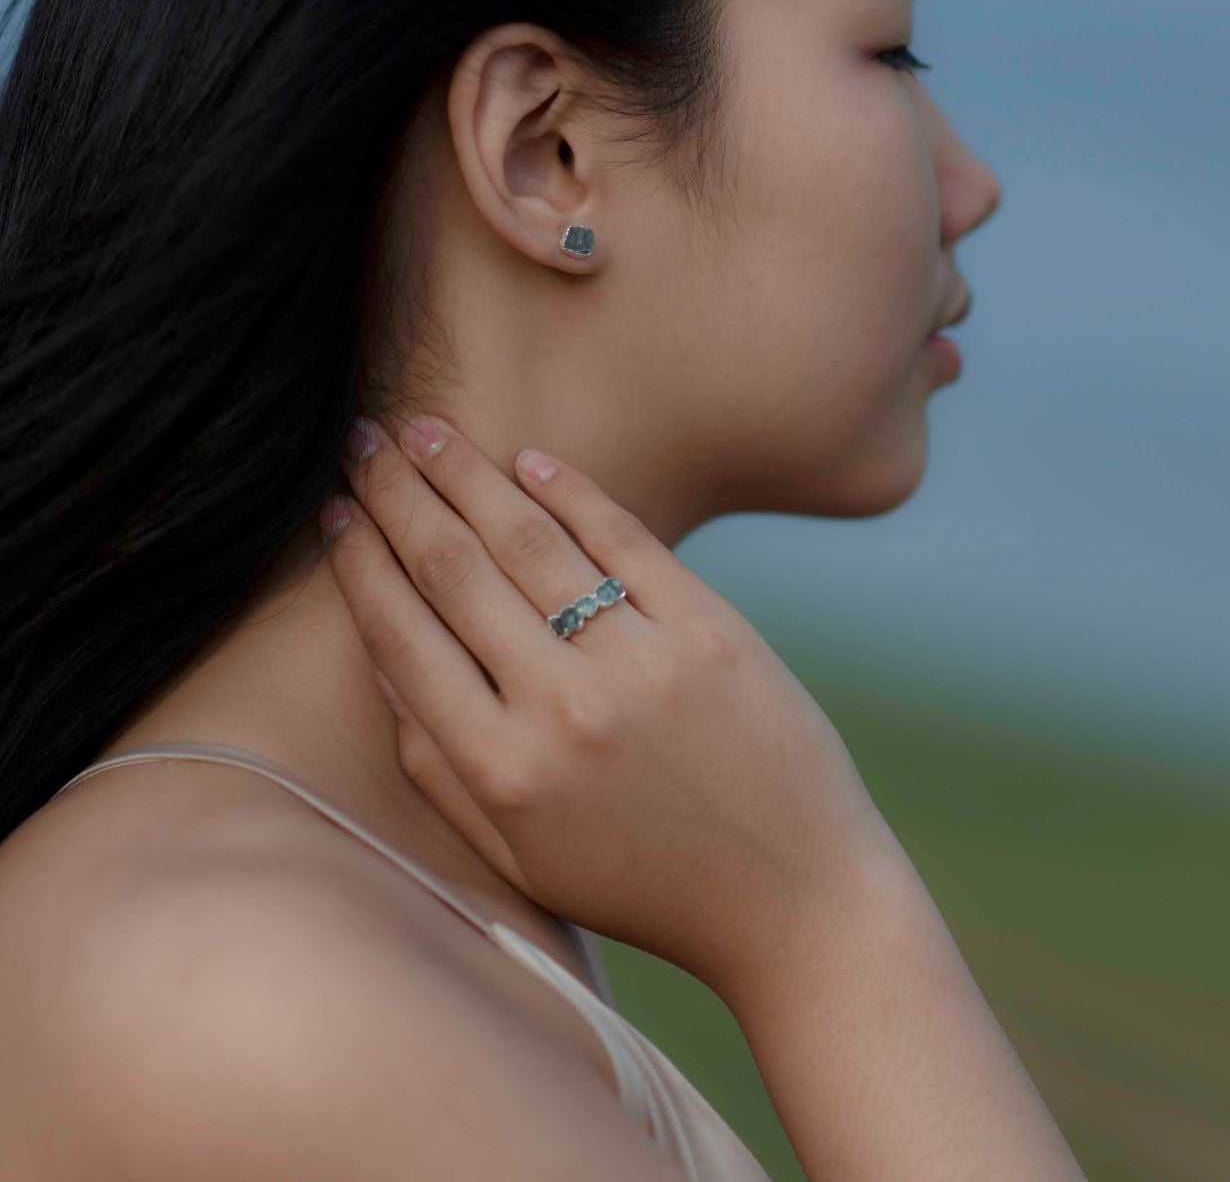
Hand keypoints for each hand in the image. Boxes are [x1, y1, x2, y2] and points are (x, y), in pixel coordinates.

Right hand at [323, 416, 899, 995]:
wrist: (794, 899)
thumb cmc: (648, 885)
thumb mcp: (522, 861)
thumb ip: (442, 772)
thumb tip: (389, 669)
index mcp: (505, 773)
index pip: (406, 640)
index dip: (361, 565)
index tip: (334, 512)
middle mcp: (564, 710)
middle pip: (457, 573)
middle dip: (398, 497)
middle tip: (362, 441)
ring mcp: (642, 662)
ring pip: (531, 542)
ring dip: (468, 476)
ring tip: (425, 430)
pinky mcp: (710, 629)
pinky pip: (626, 540)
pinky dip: (573, 492)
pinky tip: (529, 460)